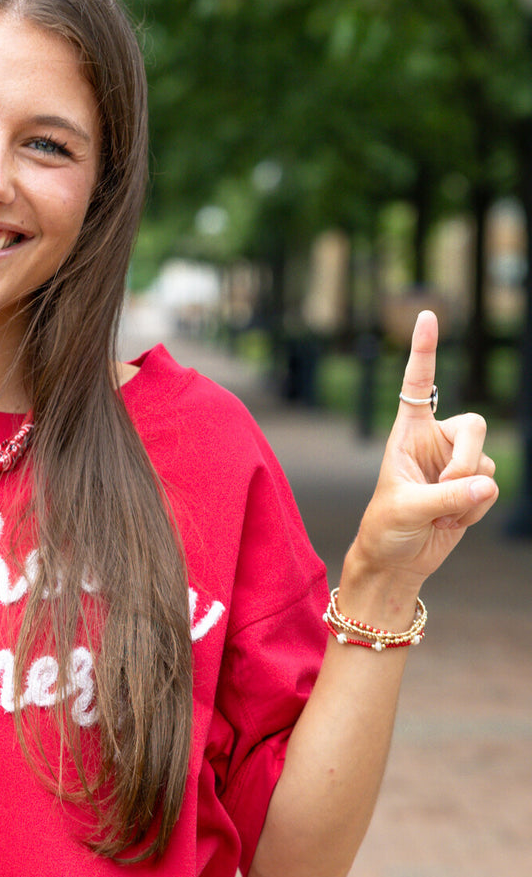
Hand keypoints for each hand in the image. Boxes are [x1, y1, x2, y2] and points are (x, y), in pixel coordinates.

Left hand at [350, 310, 496, 593]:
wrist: (395, 561)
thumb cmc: (386, 528)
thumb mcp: (407, 509)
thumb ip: (448, 495)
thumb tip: (489, 484)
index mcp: (407, 433)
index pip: (417, 384)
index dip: (424, 350)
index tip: (427, 315)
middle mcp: (433, 441)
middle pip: (475, 426)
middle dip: (468, 460)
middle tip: (448, 490)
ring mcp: (455, 464)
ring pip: (486, 463)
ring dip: (467, 493)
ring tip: (438, 513)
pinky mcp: (471, 487)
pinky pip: (490, 488)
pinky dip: (474, 509)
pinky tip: (450, 520)